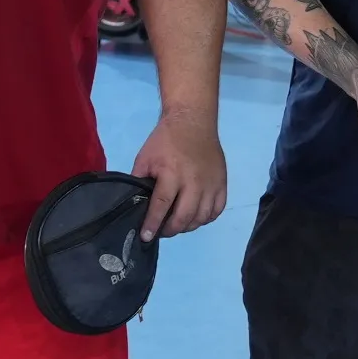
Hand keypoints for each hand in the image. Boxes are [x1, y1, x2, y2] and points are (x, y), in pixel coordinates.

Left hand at [132, 108, 226, 239]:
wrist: (193, 121)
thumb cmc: (165, 139)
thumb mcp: (144, 158)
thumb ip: (139, 181)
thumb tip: (135, 204)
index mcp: (172, 174)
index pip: (161, 206)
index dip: (153, 224)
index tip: (146, 237)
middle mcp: (194, 182)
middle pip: (184, 217)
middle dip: (170, 230)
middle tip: (161, 231)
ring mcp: (211, 184)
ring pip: (202, 217)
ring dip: (188, 226)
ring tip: (177, 224)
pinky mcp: (222, 183)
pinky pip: (217, 210)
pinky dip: (206, 218)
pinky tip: (195, 217)